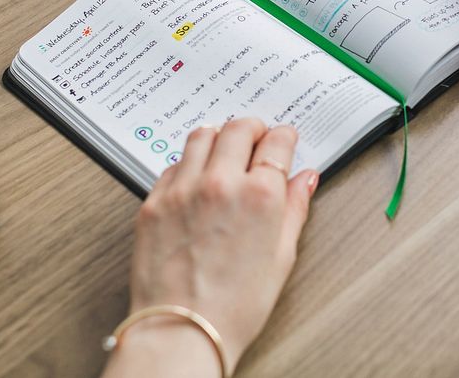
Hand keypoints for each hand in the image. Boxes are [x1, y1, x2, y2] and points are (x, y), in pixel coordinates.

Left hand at [103, 119, 318, 377]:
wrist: (183, 331)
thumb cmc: (235, 305)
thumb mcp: (281, 257)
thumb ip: (294, 209)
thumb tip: (304, 180)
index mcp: (260, 195)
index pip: (276, 142)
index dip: (284, 136)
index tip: (284, 139)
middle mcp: (220, 183)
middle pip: (238, 128)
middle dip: (253, 128)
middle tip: (256, 138)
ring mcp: (182, 189)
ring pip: (201, 136)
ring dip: (218, 137)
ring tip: (225, 150)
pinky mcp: (153, 202)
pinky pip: (172, 165)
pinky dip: (188, 164)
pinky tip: (195, 180)